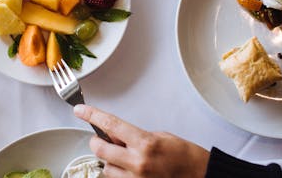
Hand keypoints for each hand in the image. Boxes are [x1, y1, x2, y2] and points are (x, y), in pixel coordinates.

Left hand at [74, 104, 209, 177]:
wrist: (201, 176)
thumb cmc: (185, 156)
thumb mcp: (160, 136)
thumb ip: (135, 135)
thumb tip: (116, 136)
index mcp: (145, 143)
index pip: (111, 125)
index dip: (92, 115)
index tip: (80, 110)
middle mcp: (138, 162)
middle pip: (100, 149)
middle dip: (98, 142)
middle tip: (104, 140)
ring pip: (106, 169)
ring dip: (110, 162)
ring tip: (126, 159)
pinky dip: (119, 174)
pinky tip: (131, 170)